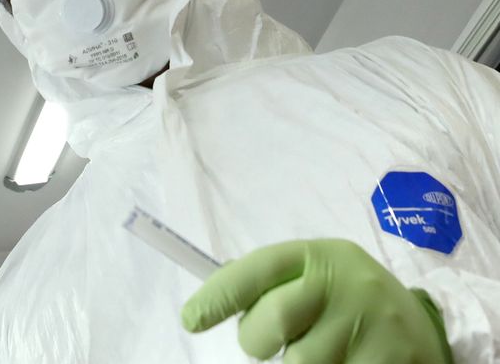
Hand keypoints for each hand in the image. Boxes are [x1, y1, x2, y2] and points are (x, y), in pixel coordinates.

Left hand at [181, 239, 452, 363]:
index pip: (258, 268)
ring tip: (318, 348)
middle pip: (273, 321)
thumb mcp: (314, 275)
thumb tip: (204, 305)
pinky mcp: (388, 361)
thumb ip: (270, 284)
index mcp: (319, 256)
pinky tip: (341, 361)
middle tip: (270, 341)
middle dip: (257, 339)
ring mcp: (370, 324)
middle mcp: (346, 283)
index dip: (220, 294)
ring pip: (299, 363)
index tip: (191, 319)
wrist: (418, 325)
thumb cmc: (344, 299)